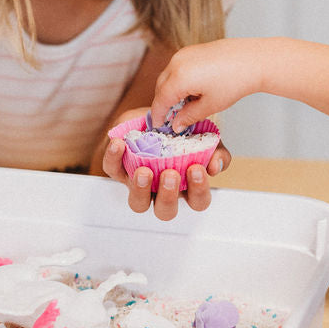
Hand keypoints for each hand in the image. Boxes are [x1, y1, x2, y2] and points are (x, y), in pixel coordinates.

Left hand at [102, 108, 232, 220]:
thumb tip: (215, 165)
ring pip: (138, 203)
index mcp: (187, 186)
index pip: (198, 201)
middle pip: (165, 211)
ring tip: (144, 170)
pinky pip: (112, 170)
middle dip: (168, 195)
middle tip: (170, 174)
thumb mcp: (204, 137)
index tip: (197, 168)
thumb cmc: (182, 133)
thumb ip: (216, 151)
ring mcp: (140, 184)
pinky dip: (113, 158)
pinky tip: (119, 143)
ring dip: (140, 189)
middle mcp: (163, 191)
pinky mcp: (119, 170)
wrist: (155, 116)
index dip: (198, 191)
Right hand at [151, 38, 265, 131]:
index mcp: (180, 78)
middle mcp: (177, 62)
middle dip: (163, 103)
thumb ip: (189, 116)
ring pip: (168, 76)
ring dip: (171, 91)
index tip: (159, 126)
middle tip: (171, 119)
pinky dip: (179, 80)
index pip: (160, 100)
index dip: (158, 115)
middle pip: (161, 87)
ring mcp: (183, 54)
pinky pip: (177, 68)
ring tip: (186, 106)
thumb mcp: (210, 105)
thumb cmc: (235, 82)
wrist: (253, 60)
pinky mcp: (191, 50)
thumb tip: (176, 125)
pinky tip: (193, 91)